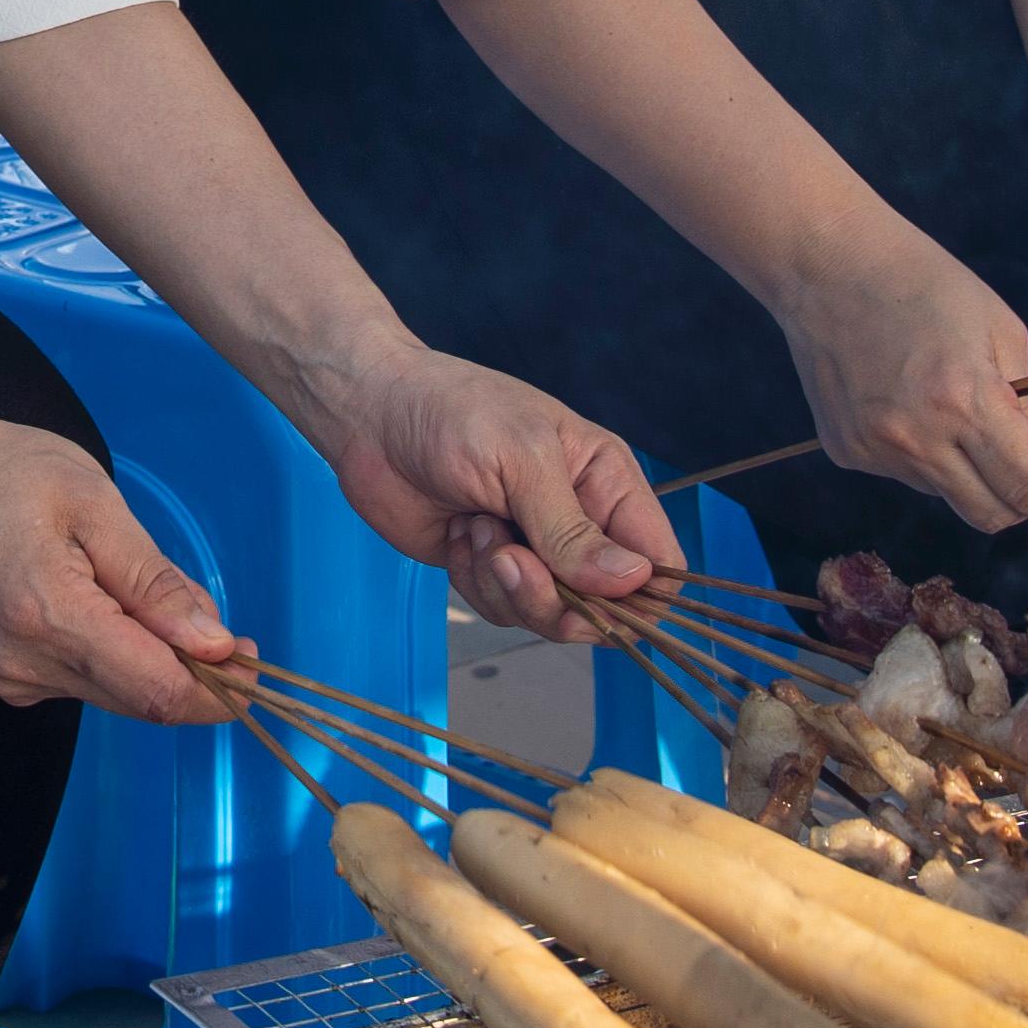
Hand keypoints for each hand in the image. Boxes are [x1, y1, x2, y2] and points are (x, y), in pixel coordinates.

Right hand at [0, 408, 245, 723]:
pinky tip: (113, 607)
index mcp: (47, 614)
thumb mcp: (94, 502)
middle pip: (141, 699)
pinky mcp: (7, 677)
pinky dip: (120, 656)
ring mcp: (11, 676)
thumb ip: (154, 580)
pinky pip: (88, 682)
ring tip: (154, 596)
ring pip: (118, 694)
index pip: (155, 689)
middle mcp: (24, 662)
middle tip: (230, 634)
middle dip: (197, 674)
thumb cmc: (4, 471)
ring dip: (158, 662)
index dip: (217, 688)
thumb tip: (215, 643)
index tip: (253, 660)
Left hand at [306, 347, 680, 639]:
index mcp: (606, 482)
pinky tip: (457, 532)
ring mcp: (534, 550)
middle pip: (606, 606)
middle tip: (512, 559)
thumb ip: (572, 530)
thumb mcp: (521, 461)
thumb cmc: (450, 413)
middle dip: (556, 596)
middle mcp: (579, 521)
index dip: (642, 596)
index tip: (597, 595)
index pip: (658, 562)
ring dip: (506, 584)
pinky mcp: (490, 569)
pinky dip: (475, 581)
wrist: (368, 415)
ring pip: (551, 615)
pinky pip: (503, 610)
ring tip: (474, 527)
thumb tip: (633, 581)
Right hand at [770, 222, 1027, 537]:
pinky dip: (924, 455)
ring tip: (952, 409)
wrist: (825, 264)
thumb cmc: (924, 281)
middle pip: (991, 515)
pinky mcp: (846, 451)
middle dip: (1022, 503)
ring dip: (969, 472)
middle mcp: (918, 439)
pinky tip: (909, 404)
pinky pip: (905, 475)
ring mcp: (875, 450)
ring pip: (947, 494)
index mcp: (967, 400)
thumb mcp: (1001, 329)